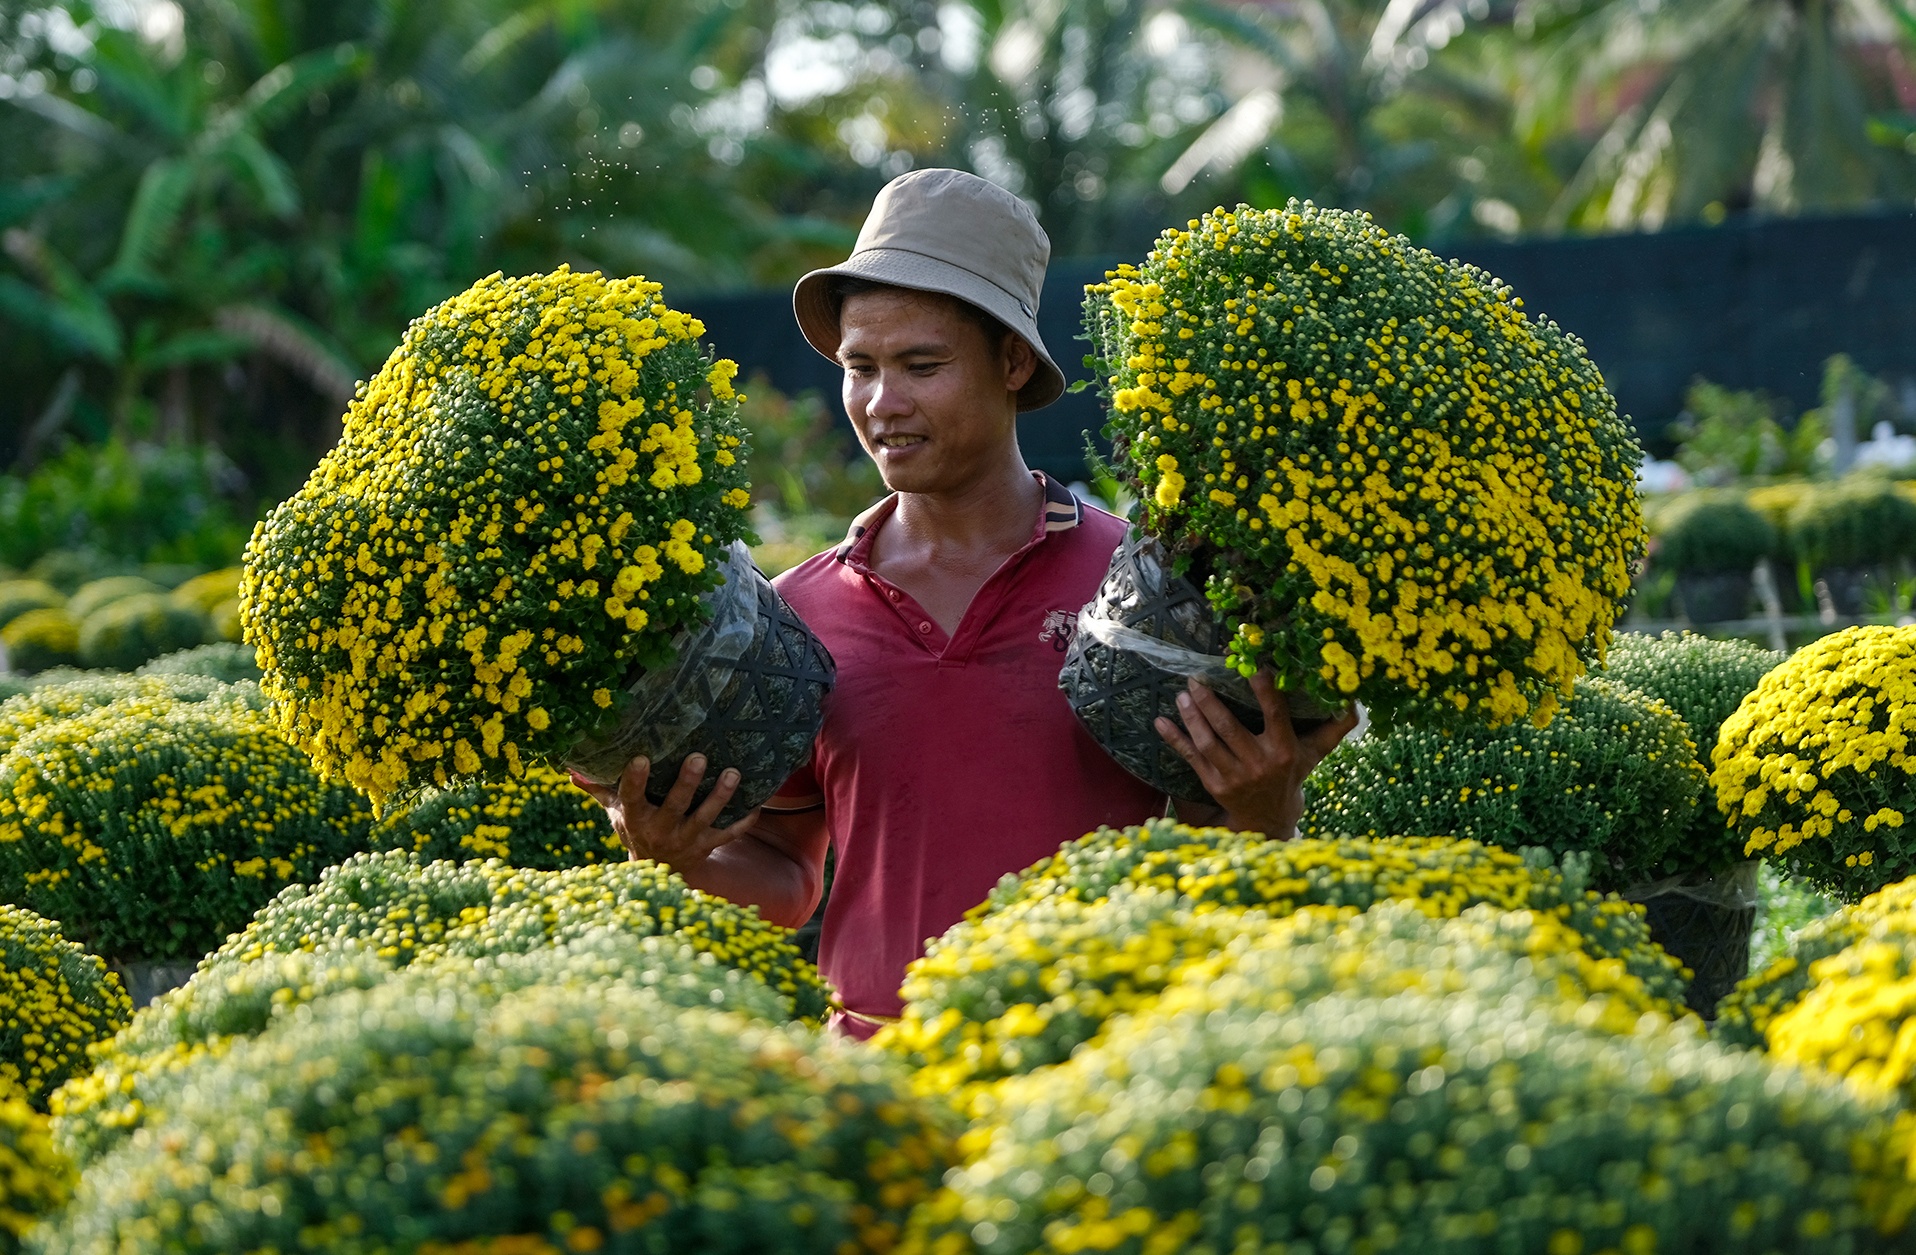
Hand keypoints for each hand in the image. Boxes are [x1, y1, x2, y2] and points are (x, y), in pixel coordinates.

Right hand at [569, 754, 760, 872]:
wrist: (656, 872)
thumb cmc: (635, 828)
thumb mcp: (615, 811)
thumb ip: (598, 788)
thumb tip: (571, 767)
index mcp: (636, 817)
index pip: (632, 797)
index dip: (635, 779)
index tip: (640, 757)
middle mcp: (661, 829)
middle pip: (675, 805)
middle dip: (687, 783)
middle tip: (698, 757)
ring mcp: (687, 839)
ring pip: (706, 817)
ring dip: (721, 796)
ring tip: (733, 773)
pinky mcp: (708, 845)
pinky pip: (729, 834)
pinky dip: (744, 820)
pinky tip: (758, 802)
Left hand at [1155, 672, 1359, 838]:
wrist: (1271, 819)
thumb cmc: (1293, 774)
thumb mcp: (1315, 752)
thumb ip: (1335, 727)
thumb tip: (1354, 700)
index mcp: (1285, 750)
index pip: (1275, 715)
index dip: (1265, 691)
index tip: (1254, 667)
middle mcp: (1260, 764)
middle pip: (1230, 728)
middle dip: (1210, 703)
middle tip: (1195, 679)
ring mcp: (1235, 777)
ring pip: (1209, 743)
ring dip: (1192, 718)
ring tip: (1182, 695)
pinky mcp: (1215, 786)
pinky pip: (1192, 759)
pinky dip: (1175, 740)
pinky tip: (1159, 722)